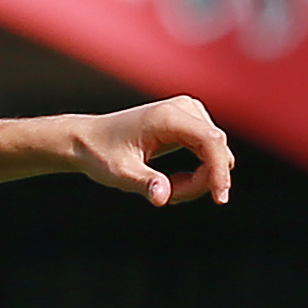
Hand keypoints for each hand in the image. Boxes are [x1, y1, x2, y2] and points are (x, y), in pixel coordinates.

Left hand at [65, 97, 231, 207]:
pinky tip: (171, 183)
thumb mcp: (118, 173)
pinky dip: (197, 172)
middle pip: (215, 148)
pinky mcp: (189, 123)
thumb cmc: (99, 154)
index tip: (220, 198)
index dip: (219, 170)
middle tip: (169, 198)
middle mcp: (184, 108)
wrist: (87, 139)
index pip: (211, 141)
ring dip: (198, 179)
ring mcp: (189, 113)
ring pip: (214, 152)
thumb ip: (143, 183)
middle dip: (202, 180)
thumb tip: (163, 198)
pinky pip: (208, 151)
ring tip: (164, 190)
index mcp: (167, 116)